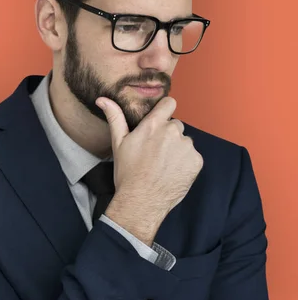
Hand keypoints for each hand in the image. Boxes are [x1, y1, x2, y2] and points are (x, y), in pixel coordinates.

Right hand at [96, 96, 203, 244]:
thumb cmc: (127, 172)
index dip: (165, 109)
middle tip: (155, 152)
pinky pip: (192, 156)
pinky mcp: (196, 161)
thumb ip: (115, 117)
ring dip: (177, 149)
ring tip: (163, 165)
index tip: (160, 119)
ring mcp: (187, 147)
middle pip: (175, 125)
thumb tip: (102, 99)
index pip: (169, 103)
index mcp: (154, 125)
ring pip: (184, 142)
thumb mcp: (118, 143)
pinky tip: (172, 172)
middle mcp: (173, 132)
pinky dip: (185, 163)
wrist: (142, 200)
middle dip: (168, 135)